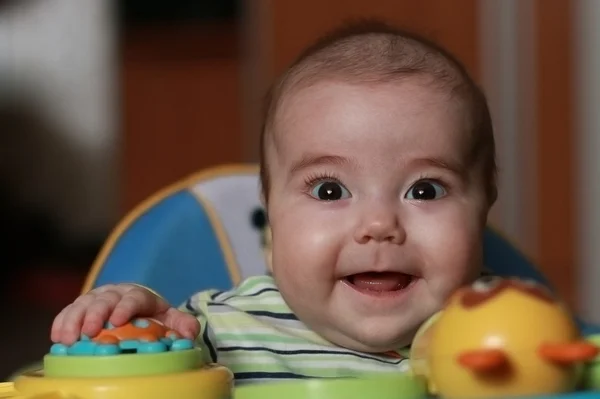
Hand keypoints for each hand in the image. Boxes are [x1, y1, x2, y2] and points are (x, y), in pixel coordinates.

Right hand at [51, 284, 199, 344]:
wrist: (136, 306)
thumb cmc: (153, 316)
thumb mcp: (170, 319)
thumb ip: (182, 323)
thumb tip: (191, 332)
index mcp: (139, 295)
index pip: (133, 298)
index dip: (125, 308)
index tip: (117, 321)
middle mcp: (116, 293)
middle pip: (104, 300)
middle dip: (95, 314)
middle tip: (89, 331)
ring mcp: (97, 298)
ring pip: (83, 304)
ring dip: (74, 320)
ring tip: (67, 339)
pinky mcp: (82, 305)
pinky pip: (69, 311)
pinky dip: (62, 321)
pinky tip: (56, 337)